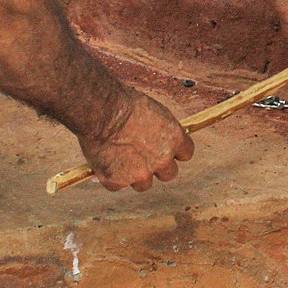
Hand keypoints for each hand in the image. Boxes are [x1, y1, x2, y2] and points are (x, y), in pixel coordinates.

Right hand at [80, 89, 194, 190]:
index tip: (164, 148)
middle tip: (141, 156)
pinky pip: (117, 184)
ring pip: (143, 183)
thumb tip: (158, 137)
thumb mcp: (154, 111)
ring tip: (119, 156)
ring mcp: (140, 173)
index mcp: (174, 139)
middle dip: (157, 167)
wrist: (101, 110)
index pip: (186, 153)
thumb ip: (161, 130)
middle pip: (169, 173)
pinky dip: (111, 175)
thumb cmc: (124, 103)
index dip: (173, 151)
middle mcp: (162, 160)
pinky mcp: (117, 181)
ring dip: (134, 174)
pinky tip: (104, 158)